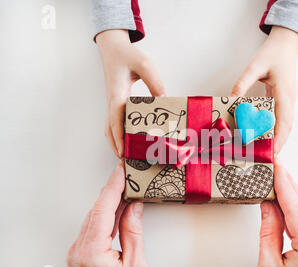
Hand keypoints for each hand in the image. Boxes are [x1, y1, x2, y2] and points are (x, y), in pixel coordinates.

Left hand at [67, 162, 150, 266]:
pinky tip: (118, 210)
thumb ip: (133, 232)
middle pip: (96, 211)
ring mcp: (77, 254)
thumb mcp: (136, 265)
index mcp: (91, 253)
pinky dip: (106, 217)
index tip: (121, 171)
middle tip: (128, 178)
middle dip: (113, 192)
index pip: (103, 209)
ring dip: (110, 204)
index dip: (113, 187)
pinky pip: (92, 228)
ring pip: (94, 218)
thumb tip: (133, 207)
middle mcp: (78, 252)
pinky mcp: (80, 256)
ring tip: (127, 191)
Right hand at [96, 29, 164, 157]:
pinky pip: (114, 122)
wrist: (113, 49)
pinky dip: (117, 133)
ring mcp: (112, 103)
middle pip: (110, 129)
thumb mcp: (144, 65)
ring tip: (125, 155)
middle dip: (117, 146)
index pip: (115, 120)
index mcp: (117, 95)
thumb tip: (163, 101)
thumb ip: (155, 82)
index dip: (118, 137)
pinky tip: (127, 139)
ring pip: (110, 127)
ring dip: (115, 142)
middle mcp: (112, 102)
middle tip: (126, 161)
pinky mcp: (115, 103)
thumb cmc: (128, 56)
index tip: (122, 152)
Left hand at [231, 26, 297, 152]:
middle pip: (287, 127)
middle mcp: (290, 100)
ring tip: (267, 151)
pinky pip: (282, 118)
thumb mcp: (255, 66)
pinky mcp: (284, 99)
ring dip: (278, 138)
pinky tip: (266, 134)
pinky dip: (276, 129)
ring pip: (286, 124)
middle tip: (269, 158)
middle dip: (279, 143)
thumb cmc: (272, 53)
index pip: (284, 121)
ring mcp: (289, 100)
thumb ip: (243, 82)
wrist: (286, 43)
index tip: (274, 152)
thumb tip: (231, 98)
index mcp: (284, 93)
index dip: (280, 138)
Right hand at [258, 159, 297, 266]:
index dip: (285, 185)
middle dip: (289, 185)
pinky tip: (287, 201)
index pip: (296, 208)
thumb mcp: (268, 265)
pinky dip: (297, 208)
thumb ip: (269, 231)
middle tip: (275, 168)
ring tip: (277, 180)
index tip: (277, 167)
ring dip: (293, 195)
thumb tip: (268, 205)